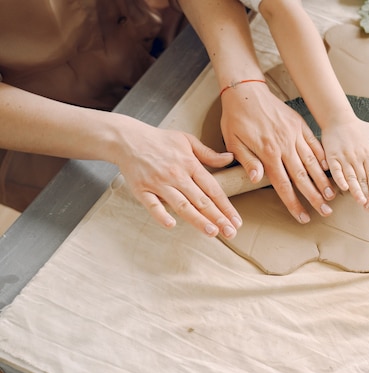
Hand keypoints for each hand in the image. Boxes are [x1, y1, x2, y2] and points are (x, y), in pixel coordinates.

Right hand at [112, 116, 241, 237]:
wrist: (128, 139)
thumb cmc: (160, 140)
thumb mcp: (187, 140)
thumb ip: (209, 154)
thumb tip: (230, 158)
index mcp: (190, 164)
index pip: (213, 189)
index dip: (226, 206)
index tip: (236, 220)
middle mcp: (177, 175)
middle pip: (201, 200)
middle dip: (217, 218)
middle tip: (231, 232)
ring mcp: (159, 183)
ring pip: (181, 205)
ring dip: (197, 220)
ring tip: (212, 232)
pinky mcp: (141, 189)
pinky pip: (152, 205)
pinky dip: (161, 214)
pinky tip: (171, 225)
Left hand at [220, 84, 334, 222]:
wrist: (245, 90)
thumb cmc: (236, 118)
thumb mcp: (233, 141)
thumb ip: (247, 161)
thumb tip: (258, 180)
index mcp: (267, 152)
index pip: (283, 184)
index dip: (293, 202)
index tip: (303, 217)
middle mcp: (284, 145)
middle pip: (302, 176)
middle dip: (315, 196)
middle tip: (325, 211)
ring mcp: (294, 134)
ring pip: (312, 161)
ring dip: (323, 180)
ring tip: (332, 195)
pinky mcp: (299, 124)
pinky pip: (314, 143)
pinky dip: (323, 156)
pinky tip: (330, 168)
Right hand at [321, 118, 368, 209]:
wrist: (337, 117)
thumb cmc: (356, 126)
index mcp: (367, 153)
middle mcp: (357, 157)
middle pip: (362, 179)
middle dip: (366, 194)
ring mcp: (344, 157)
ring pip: (351, 177)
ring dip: (356, 191)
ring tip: (360, 202)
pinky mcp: (332, 156)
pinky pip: (336, 170)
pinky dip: (340, 179)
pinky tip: (344, 188)